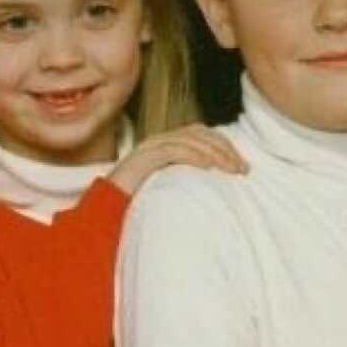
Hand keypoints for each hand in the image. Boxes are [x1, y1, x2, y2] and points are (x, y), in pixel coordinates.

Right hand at [109, 125, 247, 195]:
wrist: (104, 212)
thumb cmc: (137, 205)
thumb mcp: (170, 190)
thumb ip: (188, 182)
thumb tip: (216, 187)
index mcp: (166, 146)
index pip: (202, 134)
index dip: (225, 146)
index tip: (242, 166)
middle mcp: (158, 142)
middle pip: (199, 133)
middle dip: (225, 149)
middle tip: (243, 169)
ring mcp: (149, 148)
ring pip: (189, 139)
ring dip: (215, 153)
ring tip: (231, 169)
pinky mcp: (142, 158)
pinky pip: (172, 150)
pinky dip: (193, 155)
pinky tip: (209, 166)